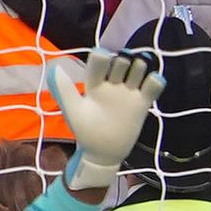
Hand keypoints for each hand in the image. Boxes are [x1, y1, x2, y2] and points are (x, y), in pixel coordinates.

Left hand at [43, 48, 159, 187]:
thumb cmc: (86, 132)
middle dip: (123, 60)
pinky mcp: (142, 103)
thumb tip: (55, 67)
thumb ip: (64, 90)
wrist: (104, 153)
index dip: (102, 56)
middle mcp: (113, 84)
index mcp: (94, 83)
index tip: (103, 58)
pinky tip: (152, 83)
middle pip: (122, 60)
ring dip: (140, 66)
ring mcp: (129, 93)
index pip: (99, 61)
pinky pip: (153, 86)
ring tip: (136, 77)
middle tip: (121, 72)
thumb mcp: (74, 111)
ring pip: (139, 68)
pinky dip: (156, 81)